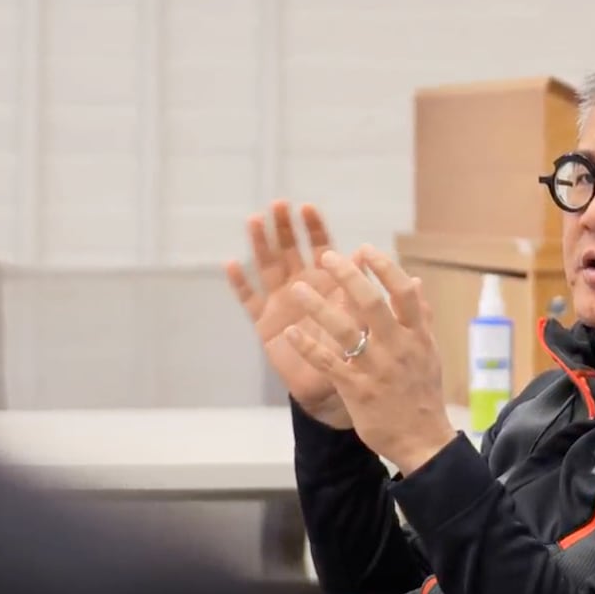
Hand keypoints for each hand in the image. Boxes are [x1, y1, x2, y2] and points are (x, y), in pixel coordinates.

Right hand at [225, 201, 356, 428]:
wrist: (332, 389)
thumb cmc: (351, 354)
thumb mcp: (359, 321)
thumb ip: (359, 290)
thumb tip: (364, 254)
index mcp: (328, 283)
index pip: (321, 248)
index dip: (314, 228)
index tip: (307, 208)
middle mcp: (302, 286)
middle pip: (290, 250)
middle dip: (285, 227)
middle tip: (279, 205)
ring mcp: (281, 302)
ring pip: (268, 266)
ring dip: (261, 244)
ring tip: (254, 220)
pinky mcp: (265, 322)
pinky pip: (250, 299)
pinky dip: (240, 283)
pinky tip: (230, 263)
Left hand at [283, 246, 456, 474]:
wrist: (423, 441)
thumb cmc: (424, 393)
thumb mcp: (429, 352)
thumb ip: (421, 316)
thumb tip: (416, 281)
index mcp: (417, 336)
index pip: (403, 293)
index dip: (384, 268)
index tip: (365, 250)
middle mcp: (397, 348)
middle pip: (371, 304)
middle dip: (347, 277)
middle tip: (326, 257)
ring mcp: (375, 369)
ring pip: (344, 331)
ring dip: (318, 307)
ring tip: (297, 289)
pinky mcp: (356, 390)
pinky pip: (327, 363)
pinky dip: (307, 347)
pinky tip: (290, 333)